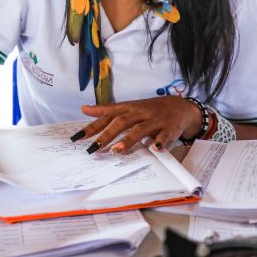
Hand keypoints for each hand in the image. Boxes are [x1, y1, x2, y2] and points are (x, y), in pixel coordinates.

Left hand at [73, 97, 201, 153]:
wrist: (179, 106)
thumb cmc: (148, 109)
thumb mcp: (126, 107)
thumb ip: (105, 110)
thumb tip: (83, 109)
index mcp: (127, 109)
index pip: (106, 117)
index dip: (92, 127)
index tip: (77, 137)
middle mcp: (139, 113)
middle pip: (120, 122)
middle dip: (106, 135)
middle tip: (93, 148)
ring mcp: (154, 120)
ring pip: (140, 129)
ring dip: (128, 140)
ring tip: (117, 151)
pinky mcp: (169, 128)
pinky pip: (164, 135)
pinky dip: (160, 141)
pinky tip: (155, 149)